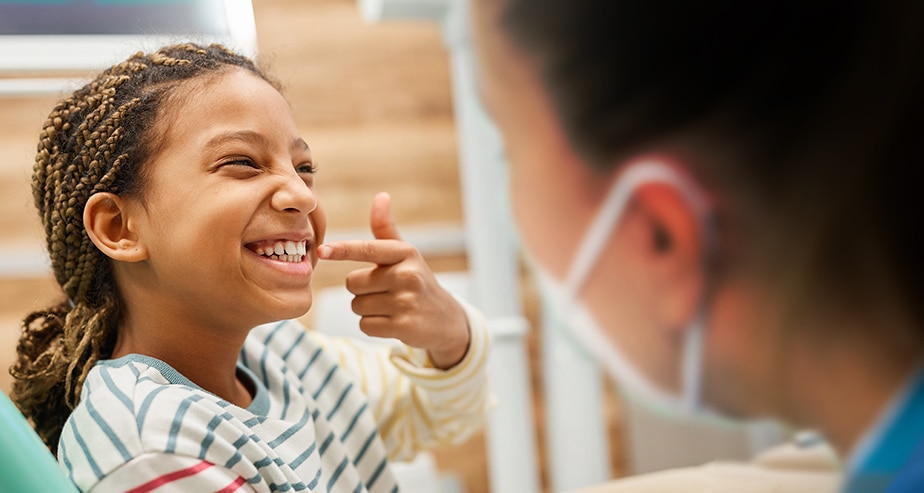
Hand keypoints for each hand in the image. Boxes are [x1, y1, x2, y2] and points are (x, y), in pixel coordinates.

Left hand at [317, 192, 469, 368]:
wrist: (445, 318)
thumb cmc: (415, 280)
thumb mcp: (404, 254)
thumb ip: (386, 228)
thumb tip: (381, 196)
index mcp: (405, 253)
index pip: (368, 249)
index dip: (343, 250)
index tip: (322, 251)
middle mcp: (407, 275)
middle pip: (353, 282)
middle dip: (362, 289)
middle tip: (386, 291)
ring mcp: (406, 302)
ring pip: (357, 305)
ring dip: (367, 308)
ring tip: (391, 306)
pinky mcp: (403, 326)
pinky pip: (365, 324)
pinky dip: (373, 325)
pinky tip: (392, 321)